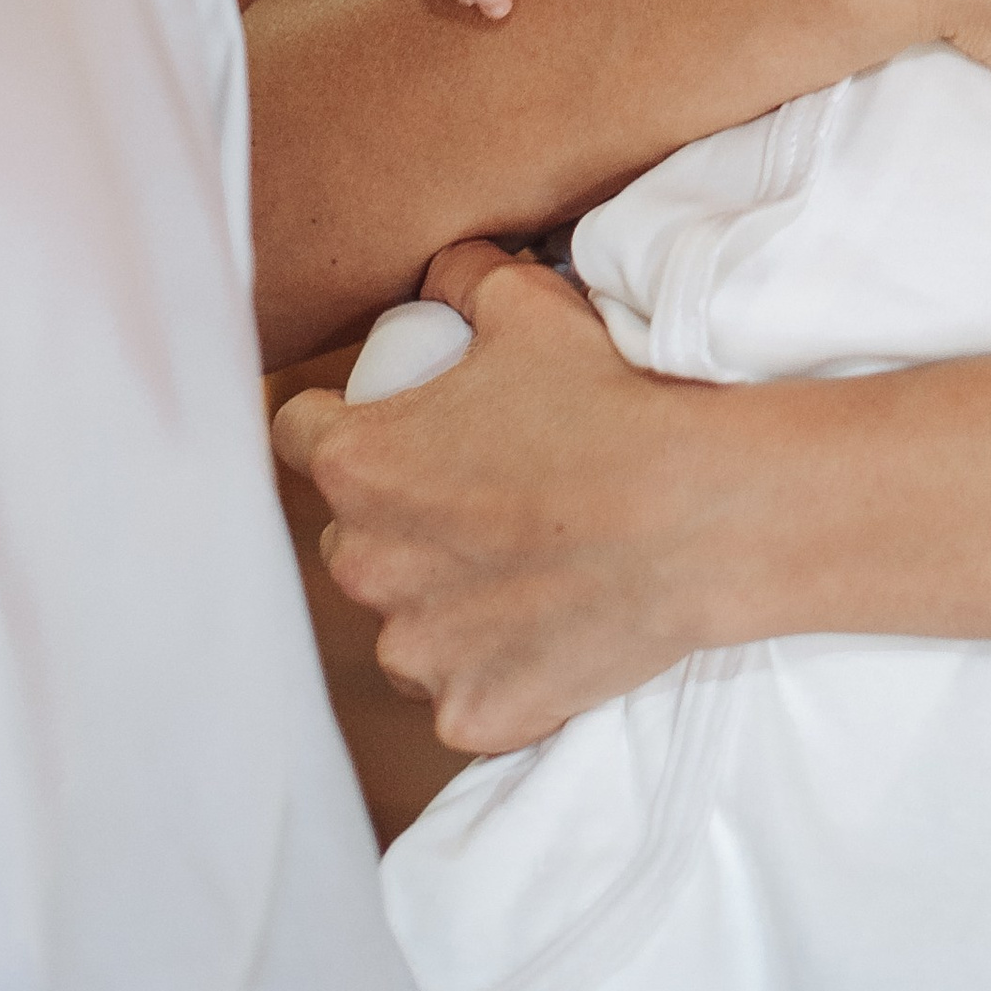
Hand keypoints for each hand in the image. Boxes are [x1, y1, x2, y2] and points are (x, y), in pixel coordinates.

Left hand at [273, 241, 713, 752]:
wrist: (696, 515)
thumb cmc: (607, 403)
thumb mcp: (529, 307)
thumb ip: (463, 279)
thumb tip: (444, 275)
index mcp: (356, 464)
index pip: (294, 433)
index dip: (337, 421)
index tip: (386, 425)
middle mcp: (363, 564)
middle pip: (350, 536)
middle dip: (397, 520)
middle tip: (477, 499)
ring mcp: (415, 650)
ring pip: (402, 625)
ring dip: (439, 603)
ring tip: (519, 571)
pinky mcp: (468, 714)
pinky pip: (462, 695)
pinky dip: (495, 671)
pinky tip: (548, 633)